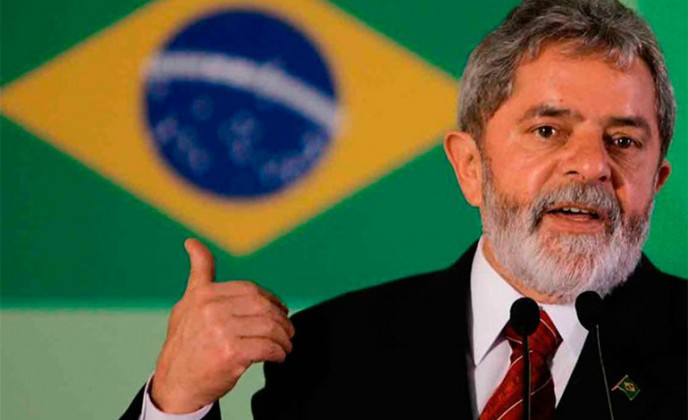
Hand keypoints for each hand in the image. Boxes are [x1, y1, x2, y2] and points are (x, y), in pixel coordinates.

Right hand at [150, 238, 294, 412]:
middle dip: (281, 318)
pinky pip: (267, 347)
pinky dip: (279, 352)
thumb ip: (199, 274)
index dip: (271, 299)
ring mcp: (221, 331)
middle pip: (263, 306)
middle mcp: (212, 309)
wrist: (175, 383)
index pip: (251, 290)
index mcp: (205, 294)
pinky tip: (279, 356)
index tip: (281, 310)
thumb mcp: (187, 303)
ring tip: (286, 345)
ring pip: (269, 326)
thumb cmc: (184, 343)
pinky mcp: (231, 353)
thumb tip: (193, 242)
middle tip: (289, 330)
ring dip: (284, 337)